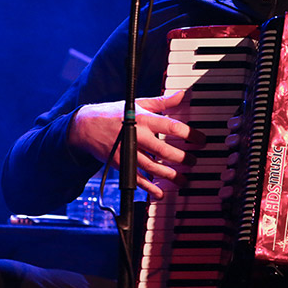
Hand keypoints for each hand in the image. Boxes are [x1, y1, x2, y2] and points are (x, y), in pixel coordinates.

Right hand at [68, 91, 204, 198]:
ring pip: (152, 167)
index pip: (171, 126)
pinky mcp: (120, 164)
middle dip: (182, 158)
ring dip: (170, 176)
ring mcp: (127, 152)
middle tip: (194, 161)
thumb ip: (161, 102)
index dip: (189, 134)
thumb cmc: (114, 113)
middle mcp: (136, 136)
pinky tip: (160, 192)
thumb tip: (181, 95)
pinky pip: (137, 179)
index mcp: (142, 119)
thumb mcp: (137, 104)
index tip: (201, 140)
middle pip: (163, 150)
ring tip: (183, 179)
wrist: (85, 127)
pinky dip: (149, 188)